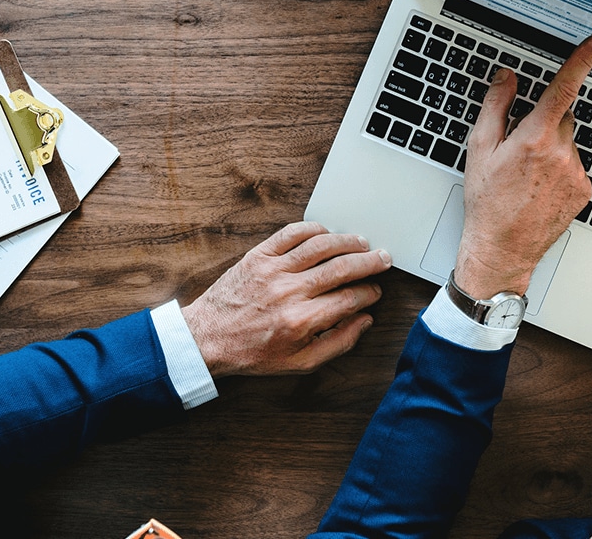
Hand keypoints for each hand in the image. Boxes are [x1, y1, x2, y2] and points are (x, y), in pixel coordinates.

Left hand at [180, 221, 391, 377]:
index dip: (369, 293)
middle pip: (341, 268)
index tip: (375, 291)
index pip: (349, 299)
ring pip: (321, 245)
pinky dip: (313, 228)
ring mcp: (273, 269)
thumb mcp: (299, 362)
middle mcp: (290, 291)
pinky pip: (291, 233)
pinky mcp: (258, 255)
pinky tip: (326, 233)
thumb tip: (364, 321)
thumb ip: (338, 343)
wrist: (208, 338)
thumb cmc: (253, 352)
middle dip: (369, 262)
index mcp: (301, 320)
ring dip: (347, 241)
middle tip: (383, 259)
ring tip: (361, 243)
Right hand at [455, 34, 591, 298]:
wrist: (502, 246)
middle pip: (561, 118)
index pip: (562, 89)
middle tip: (518, 149)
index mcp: (533, 139)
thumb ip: (495, 107)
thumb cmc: (486, 201)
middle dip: (543, 124)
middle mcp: (560, 153)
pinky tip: (538, 186)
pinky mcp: (583, 189)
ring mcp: (575, 173)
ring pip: (569, 143)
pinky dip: (560, 169)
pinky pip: (575, 165)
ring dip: (552, 148)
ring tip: (526, 175)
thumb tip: (506, 78)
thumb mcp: (479, 150)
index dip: (580, 61)